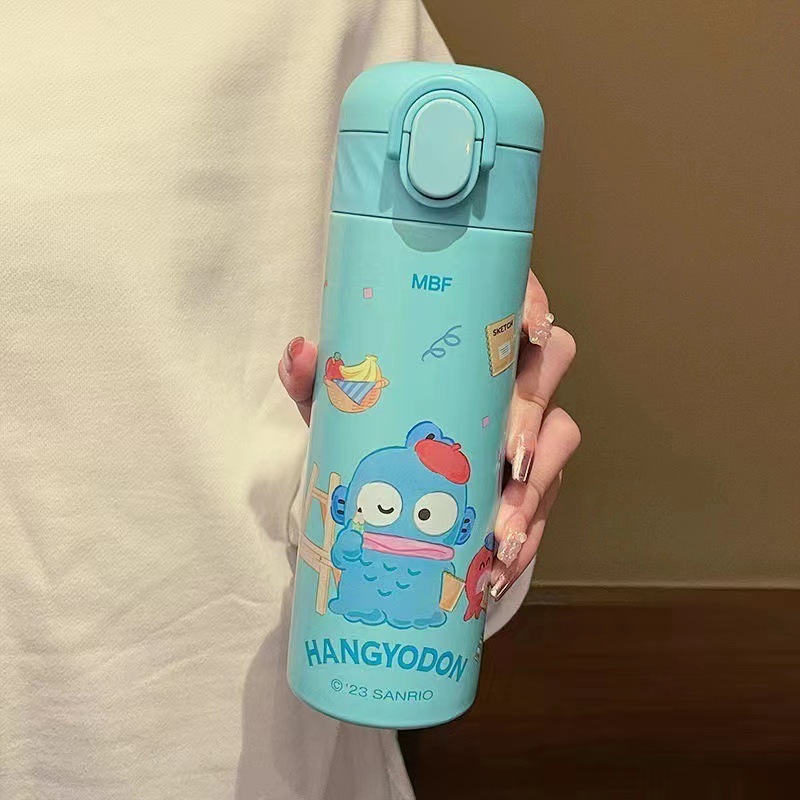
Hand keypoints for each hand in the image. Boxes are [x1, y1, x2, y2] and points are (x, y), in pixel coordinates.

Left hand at [278, 272, 579, 598]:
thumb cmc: (371, 421)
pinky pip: (546, 497)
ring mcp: (529, 422)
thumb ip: (317, 379)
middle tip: (510, 456)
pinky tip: (501, 563)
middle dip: (534, 411)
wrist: (381, 482)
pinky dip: (528, 532)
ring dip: (537, 486)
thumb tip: (301, 353)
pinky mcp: (532, 475)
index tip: (529, 329)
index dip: (534, 304)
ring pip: (560, 434)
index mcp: (472, 336)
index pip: (514, 298)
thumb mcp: (340, 404)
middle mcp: (509, 370)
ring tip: (503, 531)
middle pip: (552, 362)